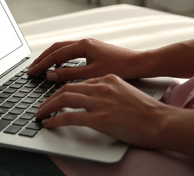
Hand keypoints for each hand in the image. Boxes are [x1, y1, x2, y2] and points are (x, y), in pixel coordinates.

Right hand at [27, 38, 142, 81]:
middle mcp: (83, 42)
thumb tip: (50, 75)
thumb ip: (69, 74)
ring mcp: (87, 45)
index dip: (41, 64)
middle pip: (55, 48)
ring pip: (62, 49)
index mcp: (82, 45)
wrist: (139, 63)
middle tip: (31, 68)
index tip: (31, 72)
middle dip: (42, 58)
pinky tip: (58, 66)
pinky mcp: (92, 50)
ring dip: (50, 58)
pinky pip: (70, 52)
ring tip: (40, 67)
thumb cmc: (120, 67)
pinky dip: (60, 58)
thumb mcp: (92, 73)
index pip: (55, 54)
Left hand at [35, 74, 168, 147]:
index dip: (61, 89)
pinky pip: (69, 117)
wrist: (160, 121)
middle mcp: (100, 87)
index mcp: (105, 79)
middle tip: (42, 106)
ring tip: (40, 113)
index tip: (54, 96)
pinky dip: (55, 119)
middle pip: (66, 88)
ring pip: (64, 99)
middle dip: (50, 97)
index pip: (76, 82)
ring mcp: (99, 102)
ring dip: (47, 107)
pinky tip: (48, 122)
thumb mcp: (123, 90)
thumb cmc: (145, 110)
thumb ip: (105, 88)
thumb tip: (90, 94)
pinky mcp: (99, 118)